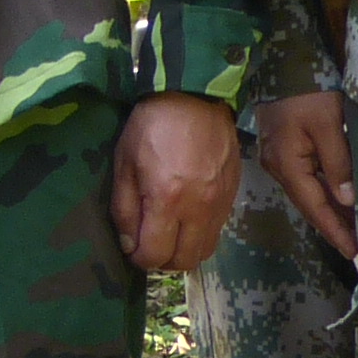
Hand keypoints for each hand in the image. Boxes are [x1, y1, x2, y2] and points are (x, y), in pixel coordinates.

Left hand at [111, 93, 237, 274]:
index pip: (155, 254)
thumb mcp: (125, 162)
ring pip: (205, 251)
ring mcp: (220, 203)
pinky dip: (199, 235)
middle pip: (184, 261)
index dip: (139, 258)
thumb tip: (129, 245)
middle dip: (162, 260)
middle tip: (149, 243)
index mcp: (167, 199)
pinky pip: (217, 231)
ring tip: (168, 234)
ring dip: (183, 251)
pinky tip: (186, 217)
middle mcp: (199, 208)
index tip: (131, 248)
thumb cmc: (152, 125)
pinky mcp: (233, 195)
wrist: (195, 95)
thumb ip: (124, 208)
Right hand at [251, 91, 355, 260]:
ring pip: (308, 194)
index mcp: (287, 164)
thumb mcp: (329, 124)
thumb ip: (338, 163)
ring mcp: (278, 159)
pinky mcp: (284, 150)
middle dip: (333, 227)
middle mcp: (278, 167)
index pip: (314, 207)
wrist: (282, 63)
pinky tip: (339, 201)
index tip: (354, 252)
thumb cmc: (307, 92)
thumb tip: (346, 200)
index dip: (335, 230)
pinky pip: (306, 180)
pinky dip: (324, 194)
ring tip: (354, 230)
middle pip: (309, 205)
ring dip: (330, 212)